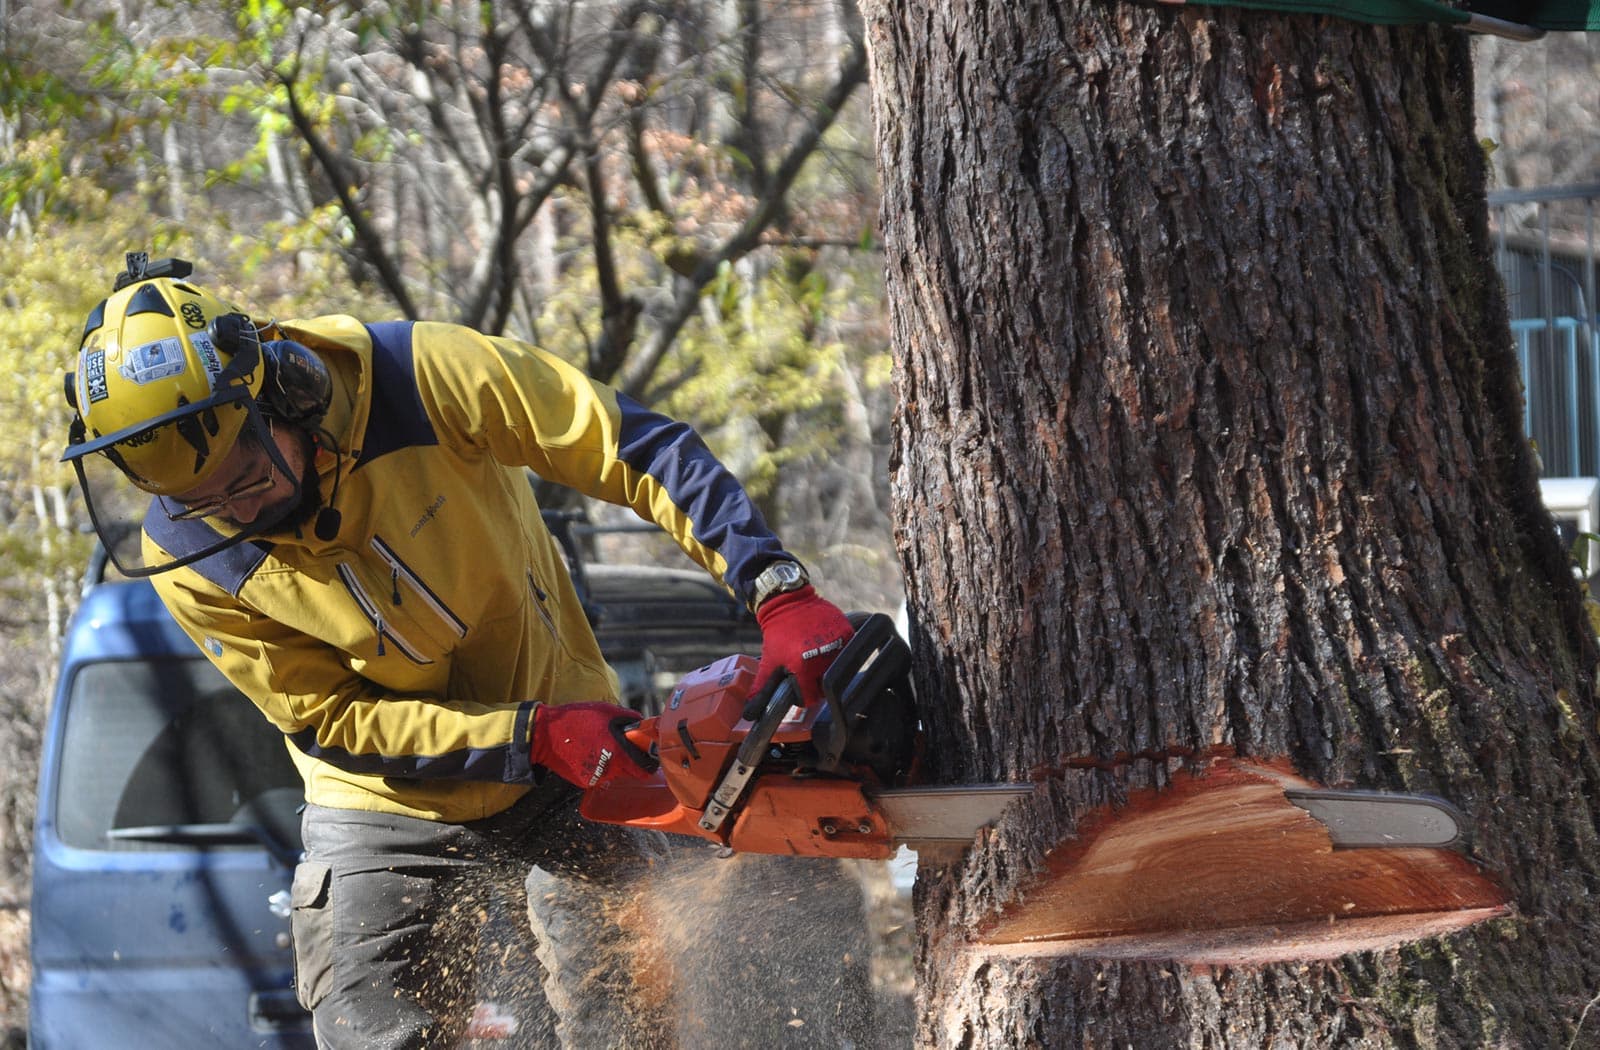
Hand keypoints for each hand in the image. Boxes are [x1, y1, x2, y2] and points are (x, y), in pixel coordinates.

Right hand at [530, 701, 652, 789]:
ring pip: (614, 773)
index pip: (644, 771)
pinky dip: (598, 766)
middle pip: (629, 772)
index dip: (646, 762)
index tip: (644, 753)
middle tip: (620, 746)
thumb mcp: (606, 710)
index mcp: (618, 752)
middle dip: (629, 761)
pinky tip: (588, 753)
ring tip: (599, 746)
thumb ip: (629, 718)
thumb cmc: (576, 719)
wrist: (545, 735)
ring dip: (612, 762)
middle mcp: (609, 769)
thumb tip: (641, 724)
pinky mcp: (584, 781)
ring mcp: (596, 777)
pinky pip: (599, 775)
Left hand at [753, 586, 853, 708]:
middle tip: (806, 671)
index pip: (811, 698)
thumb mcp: (769, 661)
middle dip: (815, 682)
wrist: (789, 601)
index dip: (803, 695)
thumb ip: (762, 688)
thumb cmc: (778, 633)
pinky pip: (846, 652)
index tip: (799, 687)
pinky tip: (824, 645)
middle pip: (825, 686)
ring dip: (827, 667)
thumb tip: (749, 714)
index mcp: (804, 667)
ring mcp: (837, 644)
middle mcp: (823, 657)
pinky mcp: (846, 633)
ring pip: (837, 670)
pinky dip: (837, 652)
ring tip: (813, 656)